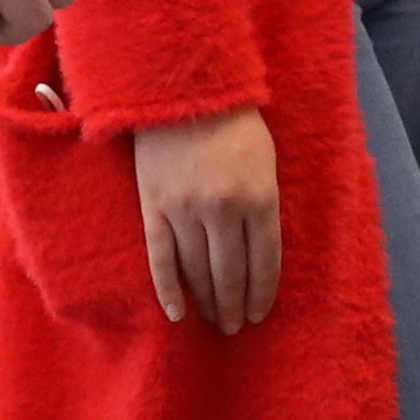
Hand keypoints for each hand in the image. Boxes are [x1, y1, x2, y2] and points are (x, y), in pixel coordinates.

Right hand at [130, 108, 284, 331]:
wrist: (183, 93)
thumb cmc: (235, 124)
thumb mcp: (266, 161)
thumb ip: (264, 204)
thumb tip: (261, 251)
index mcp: (259, 196)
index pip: (264, 259)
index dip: (262, 291)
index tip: (260, 314)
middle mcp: (222, 209)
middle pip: (230, 272)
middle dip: (235, 304)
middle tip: (236, 327)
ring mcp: (184, 210)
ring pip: (197, 271)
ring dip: (208, 301)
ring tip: (216, 322)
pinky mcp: (153, 208)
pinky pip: (161, 258)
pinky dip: (169, 289)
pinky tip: (178, 313)